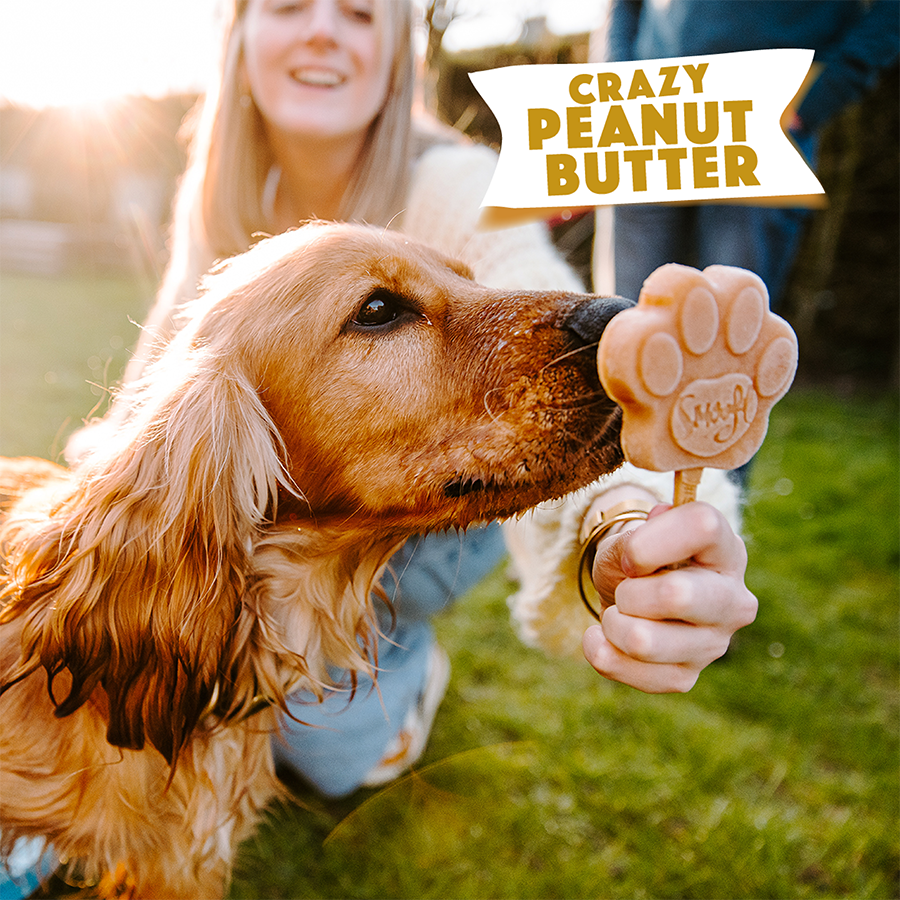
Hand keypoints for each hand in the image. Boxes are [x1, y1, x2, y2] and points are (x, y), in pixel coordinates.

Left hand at [582, 500, 757, 692]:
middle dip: (628, 592)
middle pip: (676, 594)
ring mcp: (714, 644)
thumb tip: (633, 555)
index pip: (703, 526)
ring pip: (643, 642)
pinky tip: (605, 639)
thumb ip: (633, 540)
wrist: (633, 596)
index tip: (630, 557)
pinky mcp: (687, 676)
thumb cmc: (640, 560)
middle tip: (624, 590)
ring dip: (612, 624)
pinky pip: (631, 672)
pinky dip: (603, 653)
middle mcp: (734, 600)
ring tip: (617, 614)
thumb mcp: (633, 538)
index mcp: (727, 550)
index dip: (650, 540)